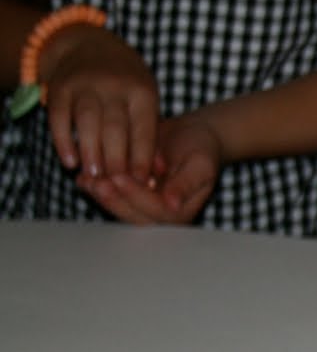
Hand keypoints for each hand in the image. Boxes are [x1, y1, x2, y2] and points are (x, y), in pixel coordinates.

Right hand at [43, 25, 159, 182]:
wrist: (89, 46)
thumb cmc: (126, 82)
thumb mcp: (144, 97)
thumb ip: (148, 130)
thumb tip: (156, 171)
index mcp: (142, 91)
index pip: (144, 129)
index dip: (143, 157)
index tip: (142, 182)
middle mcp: (114, 86)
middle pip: (115, 127)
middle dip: (116, 159)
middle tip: (115, 185)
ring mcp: (85, 85)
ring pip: (87, 122)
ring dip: (91, 153)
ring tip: (94, 177)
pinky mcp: (59, 88)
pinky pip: (59, 117)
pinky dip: (64, 141)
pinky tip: (70, 161)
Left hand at [78, 113, 219, 223]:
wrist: (191, 136)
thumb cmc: (200, 148)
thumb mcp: (200, 163)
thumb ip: (186, 184)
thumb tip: (173, 204)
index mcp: (182, 211)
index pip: (157, 211)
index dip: (137, 196)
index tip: (121, 178)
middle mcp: (161, 215)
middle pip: (134, 215)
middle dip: (115, 199)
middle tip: (99, 182)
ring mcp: (143, 208)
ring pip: (119, 209)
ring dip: (102, 196)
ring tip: (87, 179)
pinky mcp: (129, 198)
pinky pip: (111, 198)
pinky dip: (95, 190)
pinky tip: (82, 178)